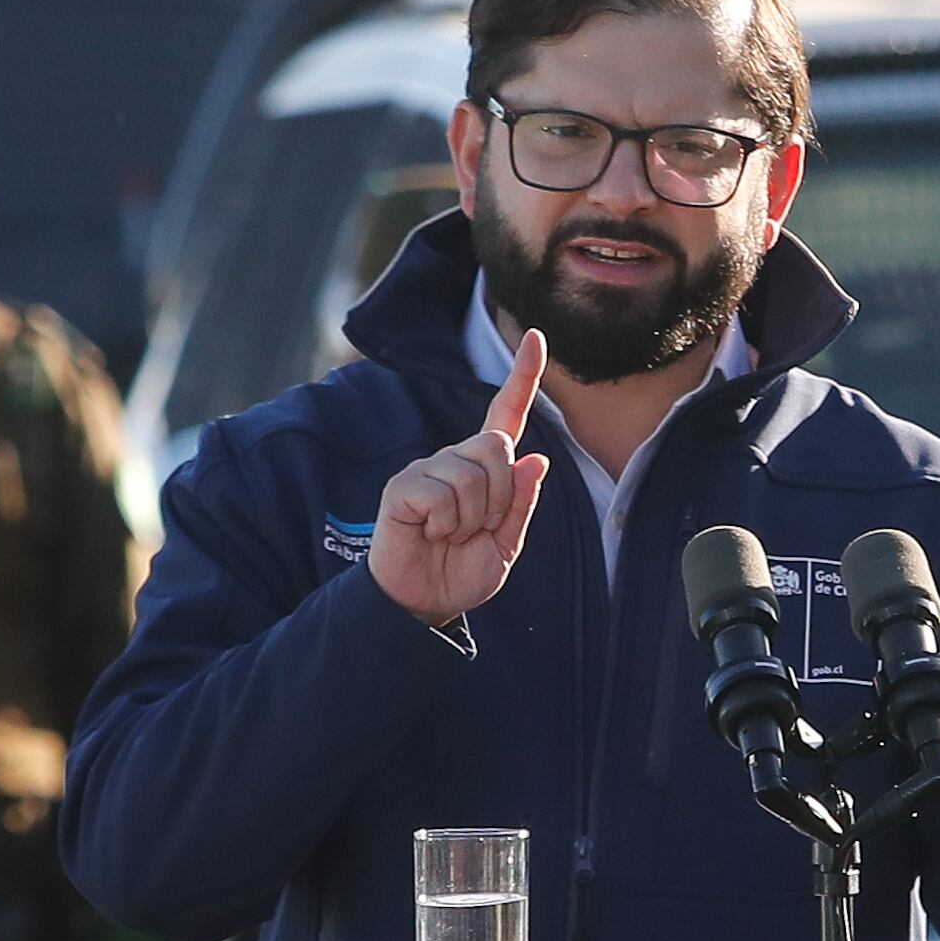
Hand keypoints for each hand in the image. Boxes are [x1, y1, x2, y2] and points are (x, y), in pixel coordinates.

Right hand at [371, 329, 556, 625]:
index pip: (506, 415)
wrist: (423, 604)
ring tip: (450, 535)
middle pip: (498, 447)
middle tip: (476, 529)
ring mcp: (427, 469)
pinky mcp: (404, 487)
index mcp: (485, 470)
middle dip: (500, 496)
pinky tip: (430, 533)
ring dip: (472, 518)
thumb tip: (535, 457)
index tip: (535, 336)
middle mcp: (455, 459)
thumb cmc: (461, 572)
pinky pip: (441, 493)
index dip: (524, 376)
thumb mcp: (506, 545)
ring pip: (473, 474)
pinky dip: (445, 523)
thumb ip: (521, 504)